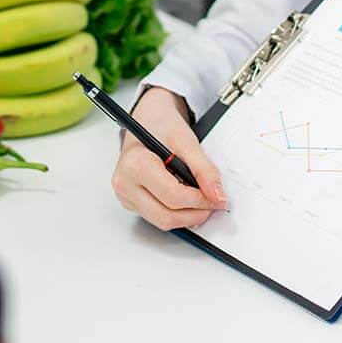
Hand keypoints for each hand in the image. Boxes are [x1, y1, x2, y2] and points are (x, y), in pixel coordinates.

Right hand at [110, 87, 227, 229]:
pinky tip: (185, 198)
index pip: (172, 196)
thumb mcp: (187, 142)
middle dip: (194, 214)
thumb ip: (204, 170)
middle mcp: (124, 183)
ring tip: (200, 201)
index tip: (217, 197)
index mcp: (135, 165)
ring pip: (161, 222)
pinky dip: (176, 213)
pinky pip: (157, 218)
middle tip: (212, 204)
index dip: (199, 201)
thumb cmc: (162, 127)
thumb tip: (217, 196)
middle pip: (165, 216)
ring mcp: (125, 195)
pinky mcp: (130, 202)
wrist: (149, 120)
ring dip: (186, 217)